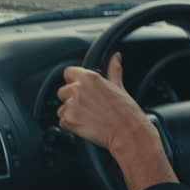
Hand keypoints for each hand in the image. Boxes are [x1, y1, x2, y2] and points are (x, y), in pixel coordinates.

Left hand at [58, 53, 177, 189]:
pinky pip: (62, 122)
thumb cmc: (126, 112)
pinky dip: (71, 126)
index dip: (73, 81)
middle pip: (62, 91)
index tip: (80, 89)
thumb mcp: (119, 87)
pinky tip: (86, 126)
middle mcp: (77, 89)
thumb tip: (116, 57)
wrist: (127, 133)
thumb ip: (113, 70)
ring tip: (89, 118)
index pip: (68, 72)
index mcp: (88, 78)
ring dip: (70, 114)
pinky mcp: (68, 120)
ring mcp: (71, 105)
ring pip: (61, 108)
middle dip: (71, 99)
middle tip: (88, 108)